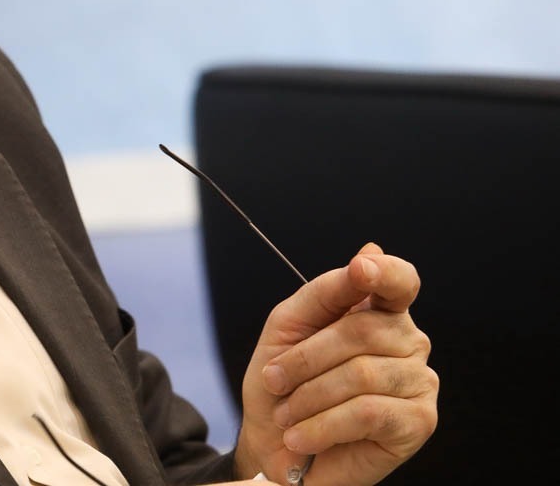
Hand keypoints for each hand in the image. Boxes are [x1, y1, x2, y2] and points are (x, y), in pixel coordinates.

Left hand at [234, 243, 437, 483]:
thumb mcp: (290, 326)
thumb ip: (326, 291)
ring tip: (287, 416)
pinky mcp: (419, 422)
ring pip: (361, 374)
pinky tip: (302, 437)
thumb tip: (370, 250)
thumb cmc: (283, 382)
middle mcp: (408, 340)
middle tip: (275, 382)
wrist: (275, 445)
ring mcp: (419, 380)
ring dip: (309, 397)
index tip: (360, 269)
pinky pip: (368, 413)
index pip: (399, 280)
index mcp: (379, 310)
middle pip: (361, 329)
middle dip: (305, 358)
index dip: (385, 272)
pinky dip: (323, 425)